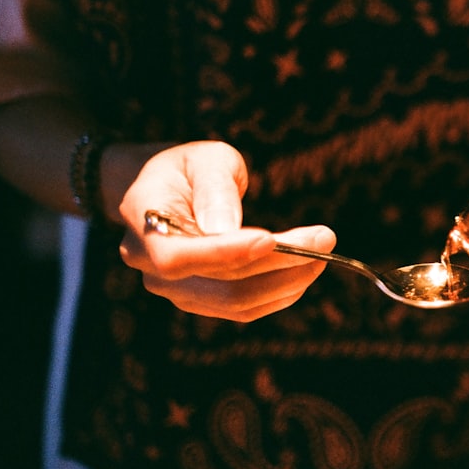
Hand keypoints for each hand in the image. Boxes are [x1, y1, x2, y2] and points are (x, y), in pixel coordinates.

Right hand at [116, 141, 336, 320]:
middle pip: (220, 282)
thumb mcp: (205, 159)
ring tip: (322, 251)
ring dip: (287, 281)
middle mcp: (151, 267)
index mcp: (143, 222)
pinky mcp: (201, 301)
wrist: (166, 189)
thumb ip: (215, 188)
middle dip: (279, 263)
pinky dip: (280, 293)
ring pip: (236, 302)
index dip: (225, 254)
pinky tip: (304, 270)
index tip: (272, 238)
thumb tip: (225, 228)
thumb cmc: (189, 168)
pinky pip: (243, 309)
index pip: (176, 256)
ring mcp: (175, 290)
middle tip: (324, 238)